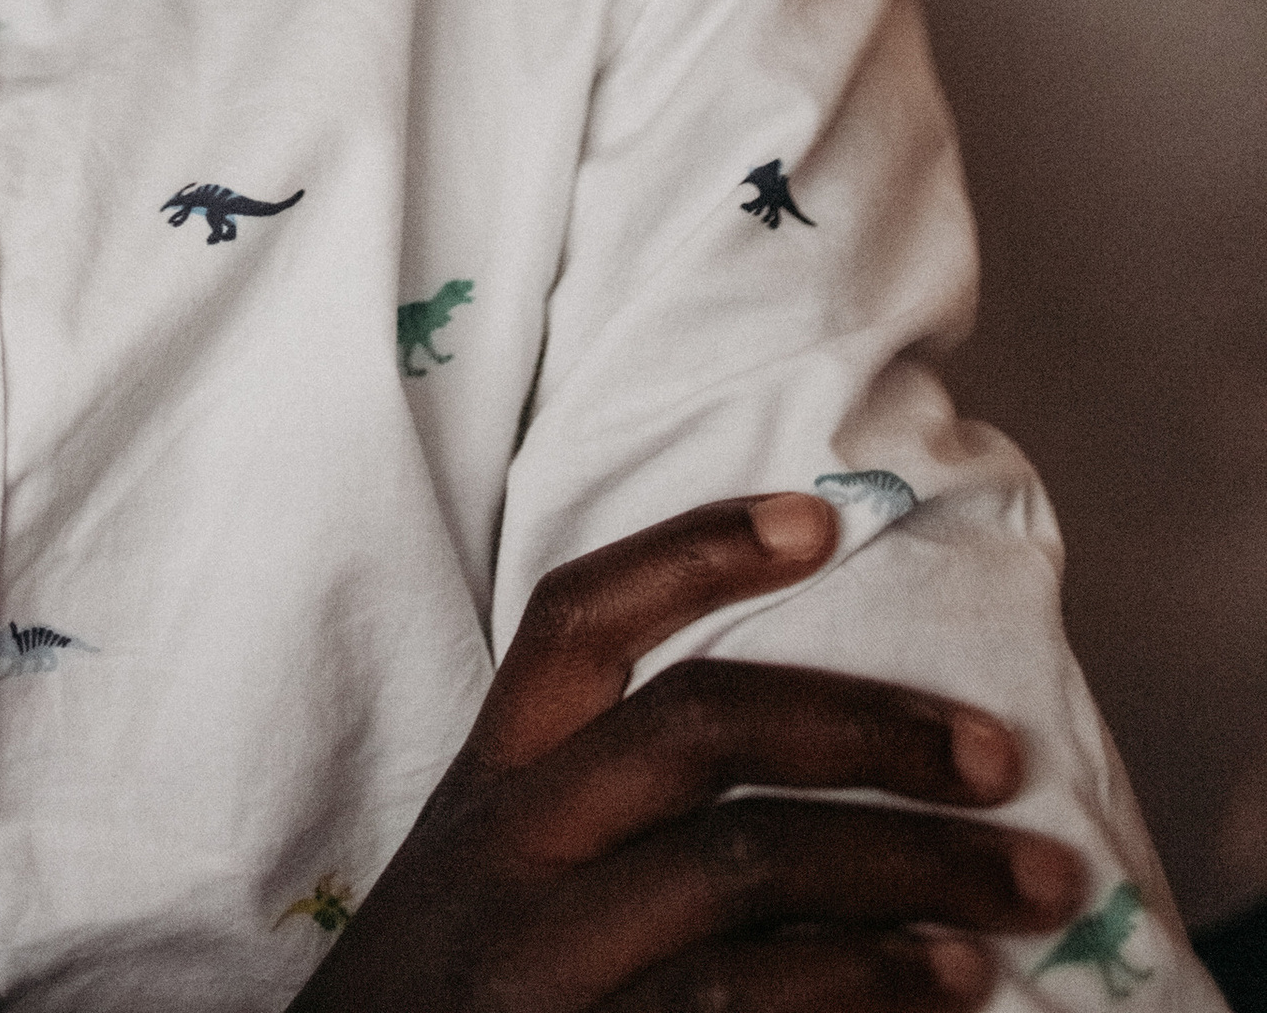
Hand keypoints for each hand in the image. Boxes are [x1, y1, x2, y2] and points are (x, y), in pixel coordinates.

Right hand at [296, 495, 1087, 1012]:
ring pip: (742, 876)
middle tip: (1002, 759)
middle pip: (700, 734)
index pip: (579, 622)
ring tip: (1017, 897)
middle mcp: (514, 851)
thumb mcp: (495, 874)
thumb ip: (598, 805)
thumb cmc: (466, 996)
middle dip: (871, 733)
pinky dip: (863, 995)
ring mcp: (550, 964)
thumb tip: (805, 744)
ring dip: (907, 881)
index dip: (695, 554)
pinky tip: (944, 996)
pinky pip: (744, 1010)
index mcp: (493, 783)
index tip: (820, 519)